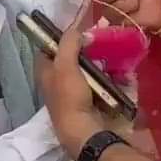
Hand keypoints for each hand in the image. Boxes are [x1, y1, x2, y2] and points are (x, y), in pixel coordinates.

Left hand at [39, 14, 103, 158]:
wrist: (85, 131)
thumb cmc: (70, 98)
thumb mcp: (65, 65)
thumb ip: (68, 43)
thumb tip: (77, 30)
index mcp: (44, 72)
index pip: (48, 47)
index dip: (59, 36)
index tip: (76, 29)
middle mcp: (56, 81)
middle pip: (69, 57)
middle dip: (83, 49)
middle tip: (98, 41)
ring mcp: (73, 92)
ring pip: (85, 69)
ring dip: (97, 63)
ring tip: (110, 55)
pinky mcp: (89, 100)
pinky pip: (98, 82)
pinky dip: (106, 76)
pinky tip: (116, 72)